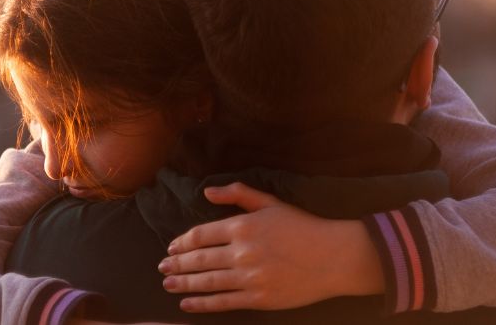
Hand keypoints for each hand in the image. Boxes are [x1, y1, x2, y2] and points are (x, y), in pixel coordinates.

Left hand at [157, 182, 383, 312]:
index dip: (182, 243)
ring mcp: (249, 277)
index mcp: (243, 226)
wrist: (333, 256)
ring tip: (168, 285)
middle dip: (177, 265)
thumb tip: (206, 192)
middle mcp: (242, 252)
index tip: (172, 248)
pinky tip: (187, 304)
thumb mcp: (270, 202)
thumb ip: (237, 194)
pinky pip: (223, 302)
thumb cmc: (303, 226)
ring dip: (183, 284)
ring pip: (207, 282)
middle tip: (162, 268)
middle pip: (199, 259)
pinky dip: (202, 304)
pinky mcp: (258, 298)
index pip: (201, 235)